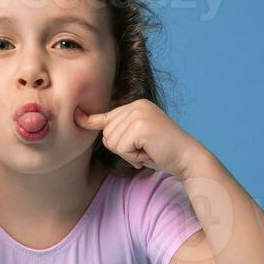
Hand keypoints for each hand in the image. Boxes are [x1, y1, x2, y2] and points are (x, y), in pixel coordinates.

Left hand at [73, 99, 204, 176]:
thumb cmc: (162, 151)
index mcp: (136, 105)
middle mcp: (137, 105)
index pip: (106, 117)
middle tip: (144, 149)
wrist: (187, 158)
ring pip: (112, 141)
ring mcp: (139, 113)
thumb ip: (116, 130)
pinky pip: (121, 148)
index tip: (76, 116)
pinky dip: (133, 157)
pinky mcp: (141, 125)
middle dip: (122, 149)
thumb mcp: (136, 137)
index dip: (90, 121)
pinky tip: (149, 153)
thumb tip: (85, 121)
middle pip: (106, 133)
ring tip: (148, 150)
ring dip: (128, 154)